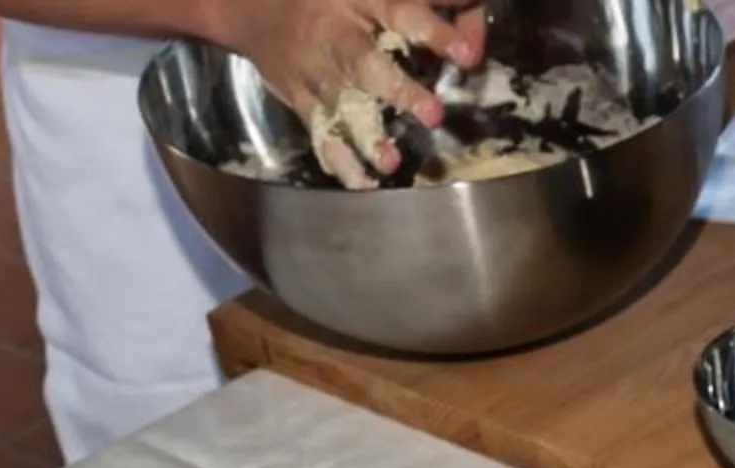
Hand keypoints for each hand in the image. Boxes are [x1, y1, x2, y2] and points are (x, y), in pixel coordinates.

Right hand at [208, 0, 487, 186]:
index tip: (467, 54)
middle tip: (433, 115)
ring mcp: (316, 70)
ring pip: (341, 103)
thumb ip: (433, 3)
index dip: (433, 33)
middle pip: (365, 61)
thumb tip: (477, 29)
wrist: (257, 8)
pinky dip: (339, 159)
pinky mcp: (301, 99)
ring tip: (390, 162)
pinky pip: (320, 131)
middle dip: (398, 89)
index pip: (401, 11)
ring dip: (367, 135)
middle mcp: (337, 34)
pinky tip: (361, 182)